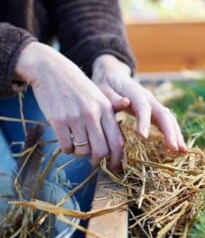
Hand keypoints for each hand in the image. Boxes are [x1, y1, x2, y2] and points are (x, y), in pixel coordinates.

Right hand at [15, 43, 122, 168]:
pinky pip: (67, 147)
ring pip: (83, 151)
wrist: (51, 70)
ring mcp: (75, 118)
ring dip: (82, 154)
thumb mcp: (100, 96)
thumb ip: (111, 117)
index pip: (117, 141)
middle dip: (99, 161)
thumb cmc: (79, 87)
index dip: (117, 159)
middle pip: (101, 151)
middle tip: (95, 161)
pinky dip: (68, 150)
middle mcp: (93, 114)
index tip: (115, 166)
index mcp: (106, 109)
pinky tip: (68, 143)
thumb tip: (121, 140)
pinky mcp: (58, 121)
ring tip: (79, 147)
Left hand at [91, 54, 185, 151]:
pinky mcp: (155, 111)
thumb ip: (112, 98)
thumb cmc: (106, 85)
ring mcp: (154, 104)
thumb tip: (125, 103)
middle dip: (169, 131)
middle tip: (174, 148)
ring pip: (169, 118)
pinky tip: (177, 147)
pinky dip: (174, 134)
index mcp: (134, 92)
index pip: (142, 106)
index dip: (144, 121)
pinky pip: (167, 122)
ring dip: (176, 134)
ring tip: (182, 150)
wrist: (113, 76)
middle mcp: (148, 98)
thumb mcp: (103, 89)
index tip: (143, 136)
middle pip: (163, 113)